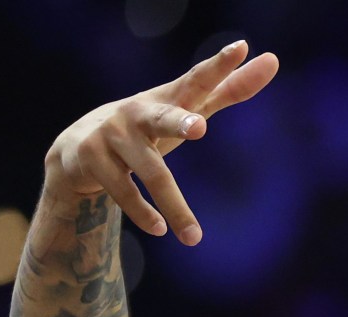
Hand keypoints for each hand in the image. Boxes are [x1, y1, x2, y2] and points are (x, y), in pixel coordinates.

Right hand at [44, 41, 278, 244]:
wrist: (75, 153)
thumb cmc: (147, 128)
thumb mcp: (187, 109)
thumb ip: (228, 89)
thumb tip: (272, 60)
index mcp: (168, 100)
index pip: (197, 79)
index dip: (219, 65)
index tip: (242, 48)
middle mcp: (139, 112)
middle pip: (163, 117)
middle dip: (179, 121)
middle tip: (199, 127)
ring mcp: (112, 135)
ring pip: (150, 172)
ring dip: (174, 205)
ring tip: (193, 237)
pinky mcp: (91, 160)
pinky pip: (123, 190)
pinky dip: (142, 212)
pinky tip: (161, 229)